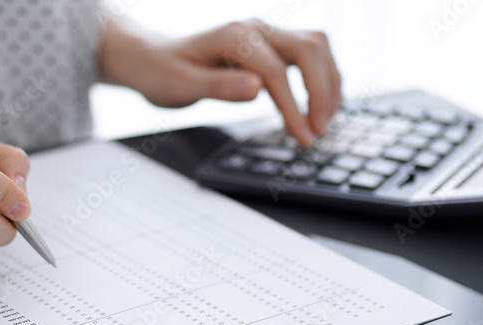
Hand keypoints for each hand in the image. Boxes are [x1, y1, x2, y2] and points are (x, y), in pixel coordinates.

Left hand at [101, 19, 341, 145]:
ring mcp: (265, 34)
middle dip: (321, 91)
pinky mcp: (270, 46)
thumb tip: (257, 89)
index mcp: (234, 37)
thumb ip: (219, 87)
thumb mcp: (182, 86)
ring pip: (316, 48)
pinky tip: (322, 104)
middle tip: (319, 130)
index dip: (294, 106)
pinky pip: (308, 55)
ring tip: (325, 120)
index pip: (276, 72)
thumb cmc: (163, 73)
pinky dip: (321, 77)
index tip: (302, 136)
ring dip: (328, 82)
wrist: (154, 60)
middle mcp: (255, 29)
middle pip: (309, 50)